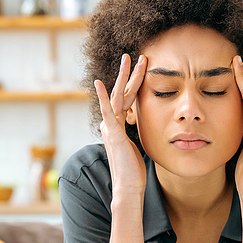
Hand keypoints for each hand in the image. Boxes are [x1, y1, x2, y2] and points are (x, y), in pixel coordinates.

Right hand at [94, 54, 147, 197]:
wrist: (128, 187)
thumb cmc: (133, 171)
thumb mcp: (135, 148)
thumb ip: (132, 136)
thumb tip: (131, 131)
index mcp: (120, 126)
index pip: (129, 99)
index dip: (135, 83)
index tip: (143, 69)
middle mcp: (113, 124)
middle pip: (123, 93)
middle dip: (131, 74)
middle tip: (137, 55)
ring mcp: (111, 127)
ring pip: (117, 96)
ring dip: (123, 77)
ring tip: (127, 58)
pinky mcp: (113, 133)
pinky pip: (107, 112)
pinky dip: (103, 97)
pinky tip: (99, 84)